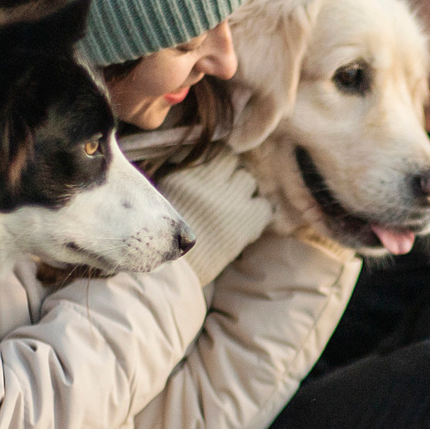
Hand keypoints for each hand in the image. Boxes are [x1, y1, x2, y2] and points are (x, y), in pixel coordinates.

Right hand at [156, 152, 274, 284]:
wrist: (178, 275)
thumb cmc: (165, 241)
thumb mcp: (165, 202)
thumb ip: (182, 180)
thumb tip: (195, 166)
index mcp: (186, 178)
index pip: (214, 154)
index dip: (218, 164)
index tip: (217, 174)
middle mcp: (210, 184)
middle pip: (233, 165)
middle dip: (230, 177)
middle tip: (225, 192)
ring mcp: (231, 202)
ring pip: (248, 181)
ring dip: (244, 192)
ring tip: (235, 207)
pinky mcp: (247, 222)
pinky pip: (264, 206)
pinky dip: (260, 211)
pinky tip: (250, 220)